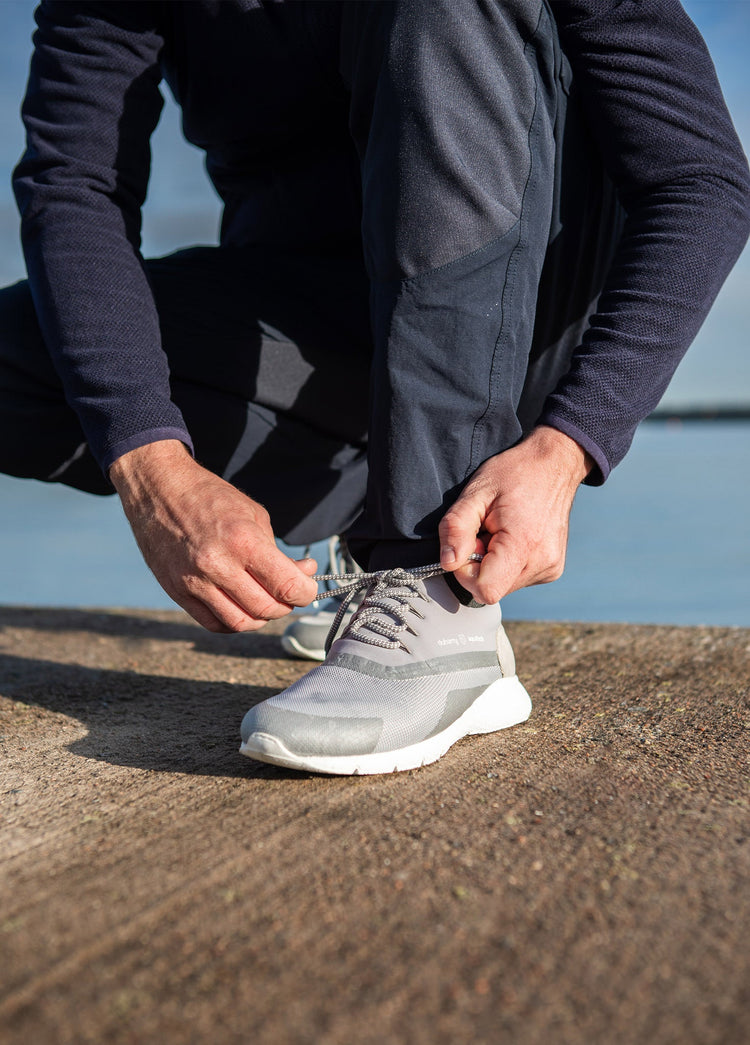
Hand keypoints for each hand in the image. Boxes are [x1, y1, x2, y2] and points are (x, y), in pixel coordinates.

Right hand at [110, 440, 317, 631]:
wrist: (160, 489)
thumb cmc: (210, 498)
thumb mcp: (254, 515)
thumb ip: (278, 551)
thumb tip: (303, 575)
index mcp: (242, 540)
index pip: (287, 586)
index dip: (305, 593)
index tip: (307, 588)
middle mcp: (217, 564)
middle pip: (265, 609)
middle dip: (285, 605)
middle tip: (287, 593)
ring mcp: (194, 581)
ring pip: (240, 622)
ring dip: (260, 618)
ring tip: (264, 601)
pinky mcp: (177, 591)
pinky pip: (213, 623)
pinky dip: (233, 622)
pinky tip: (240, 606)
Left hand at [438, 426, 591, 603]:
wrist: (554, 464)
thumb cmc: (514, 473)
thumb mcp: (476, 493)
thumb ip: (456, 528)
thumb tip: (448, 563)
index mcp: (524, 545)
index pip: (486, 590)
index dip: (467, 572)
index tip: (470, 543)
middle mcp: (543, 563)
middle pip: (493, 589)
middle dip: (479, 565)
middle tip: (485, 531)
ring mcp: (551, 568)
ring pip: (504, 585)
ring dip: (493, 564)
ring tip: (501, 531)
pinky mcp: (553, 568)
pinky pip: (518, 578)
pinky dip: (508, 562)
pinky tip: (514, 536)